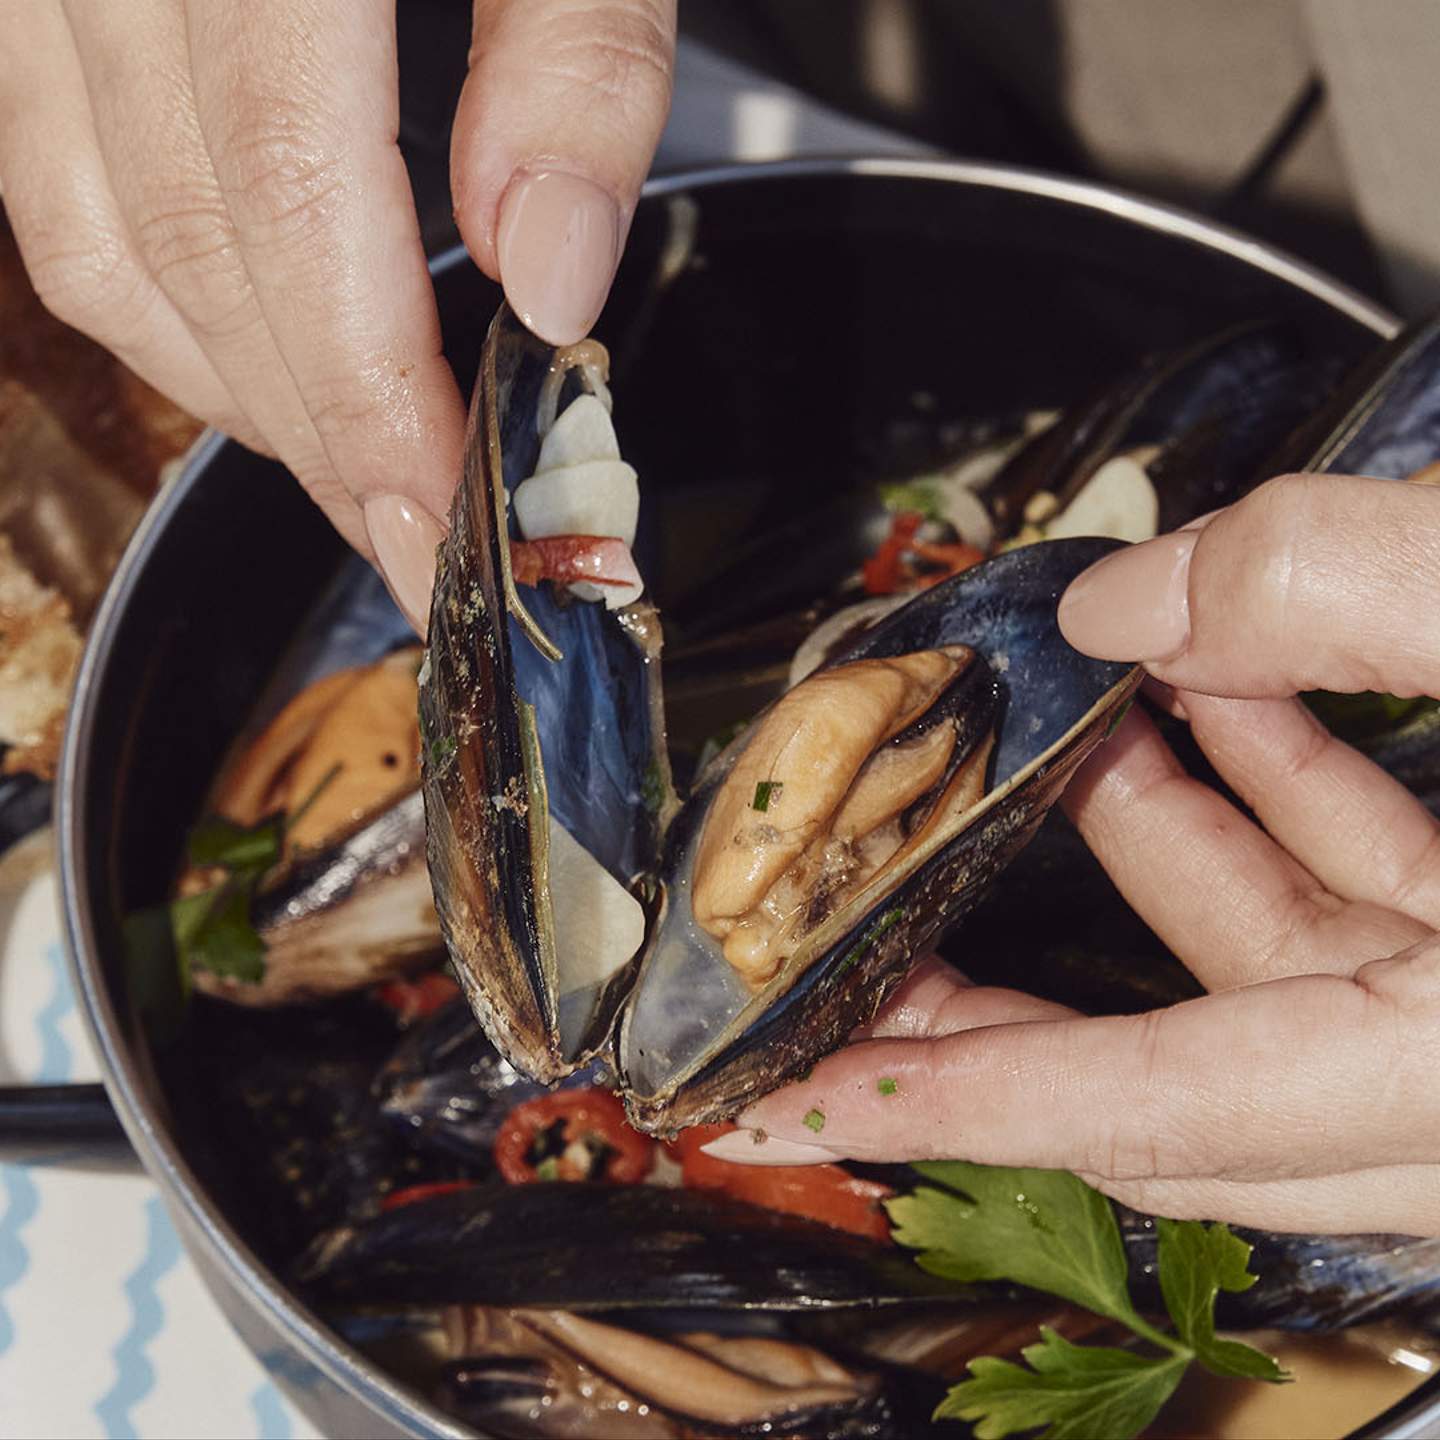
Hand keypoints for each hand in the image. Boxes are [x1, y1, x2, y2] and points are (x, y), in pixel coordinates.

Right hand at [0, 0, 674, 628]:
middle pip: (189, 249)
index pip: (284, 200)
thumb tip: (550, 280)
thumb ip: (575, 56)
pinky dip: (165, 295)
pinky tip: (259, 348)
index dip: (369, 391)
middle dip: (317, 431)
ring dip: (237, 388)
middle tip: (421, 542)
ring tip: (357, 468)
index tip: (451, 513)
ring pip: (100, 239)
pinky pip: (57, 174)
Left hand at [707, 473, 1439, 1236]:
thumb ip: (1357, 603)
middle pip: (1153, 1083)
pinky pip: (1347, 892)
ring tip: (1048, 728)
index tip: (767, 1102)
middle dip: (990, 998)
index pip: (1136, 1114)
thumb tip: (1135, 598)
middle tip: (843, 941)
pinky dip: (1270, 790)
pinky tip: (1216, 690)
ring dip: (1145, 826)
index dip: (932, 1104)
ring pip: (1254, 958)